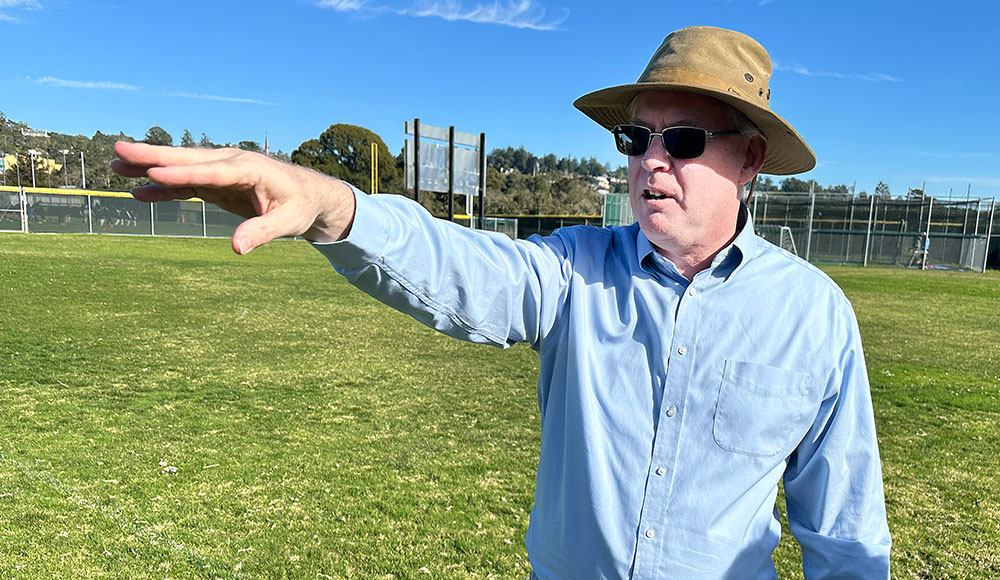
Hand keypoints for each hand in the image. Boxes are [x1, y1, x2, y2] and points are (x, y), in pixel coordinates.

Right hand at [111, 142, 355, 253]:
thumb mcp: (288, 222)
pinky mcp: (216, 184)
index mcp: (250, 169)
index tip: (153, 171)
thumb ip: (263, 232)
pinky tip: (138, 193)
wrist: (308, 197)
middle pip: (187, 159)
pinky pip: (185, 185)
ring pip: (181, 168)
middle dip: (153, 155)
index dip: (182, 172)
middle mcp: (231, 164)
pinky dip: (163, 188)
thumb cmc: (301, 207)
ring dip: (149, 167)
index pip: (211, 171)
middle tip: (119, 149)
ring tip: (115, 166)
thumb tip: (237, 248)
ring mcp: (221, 172)